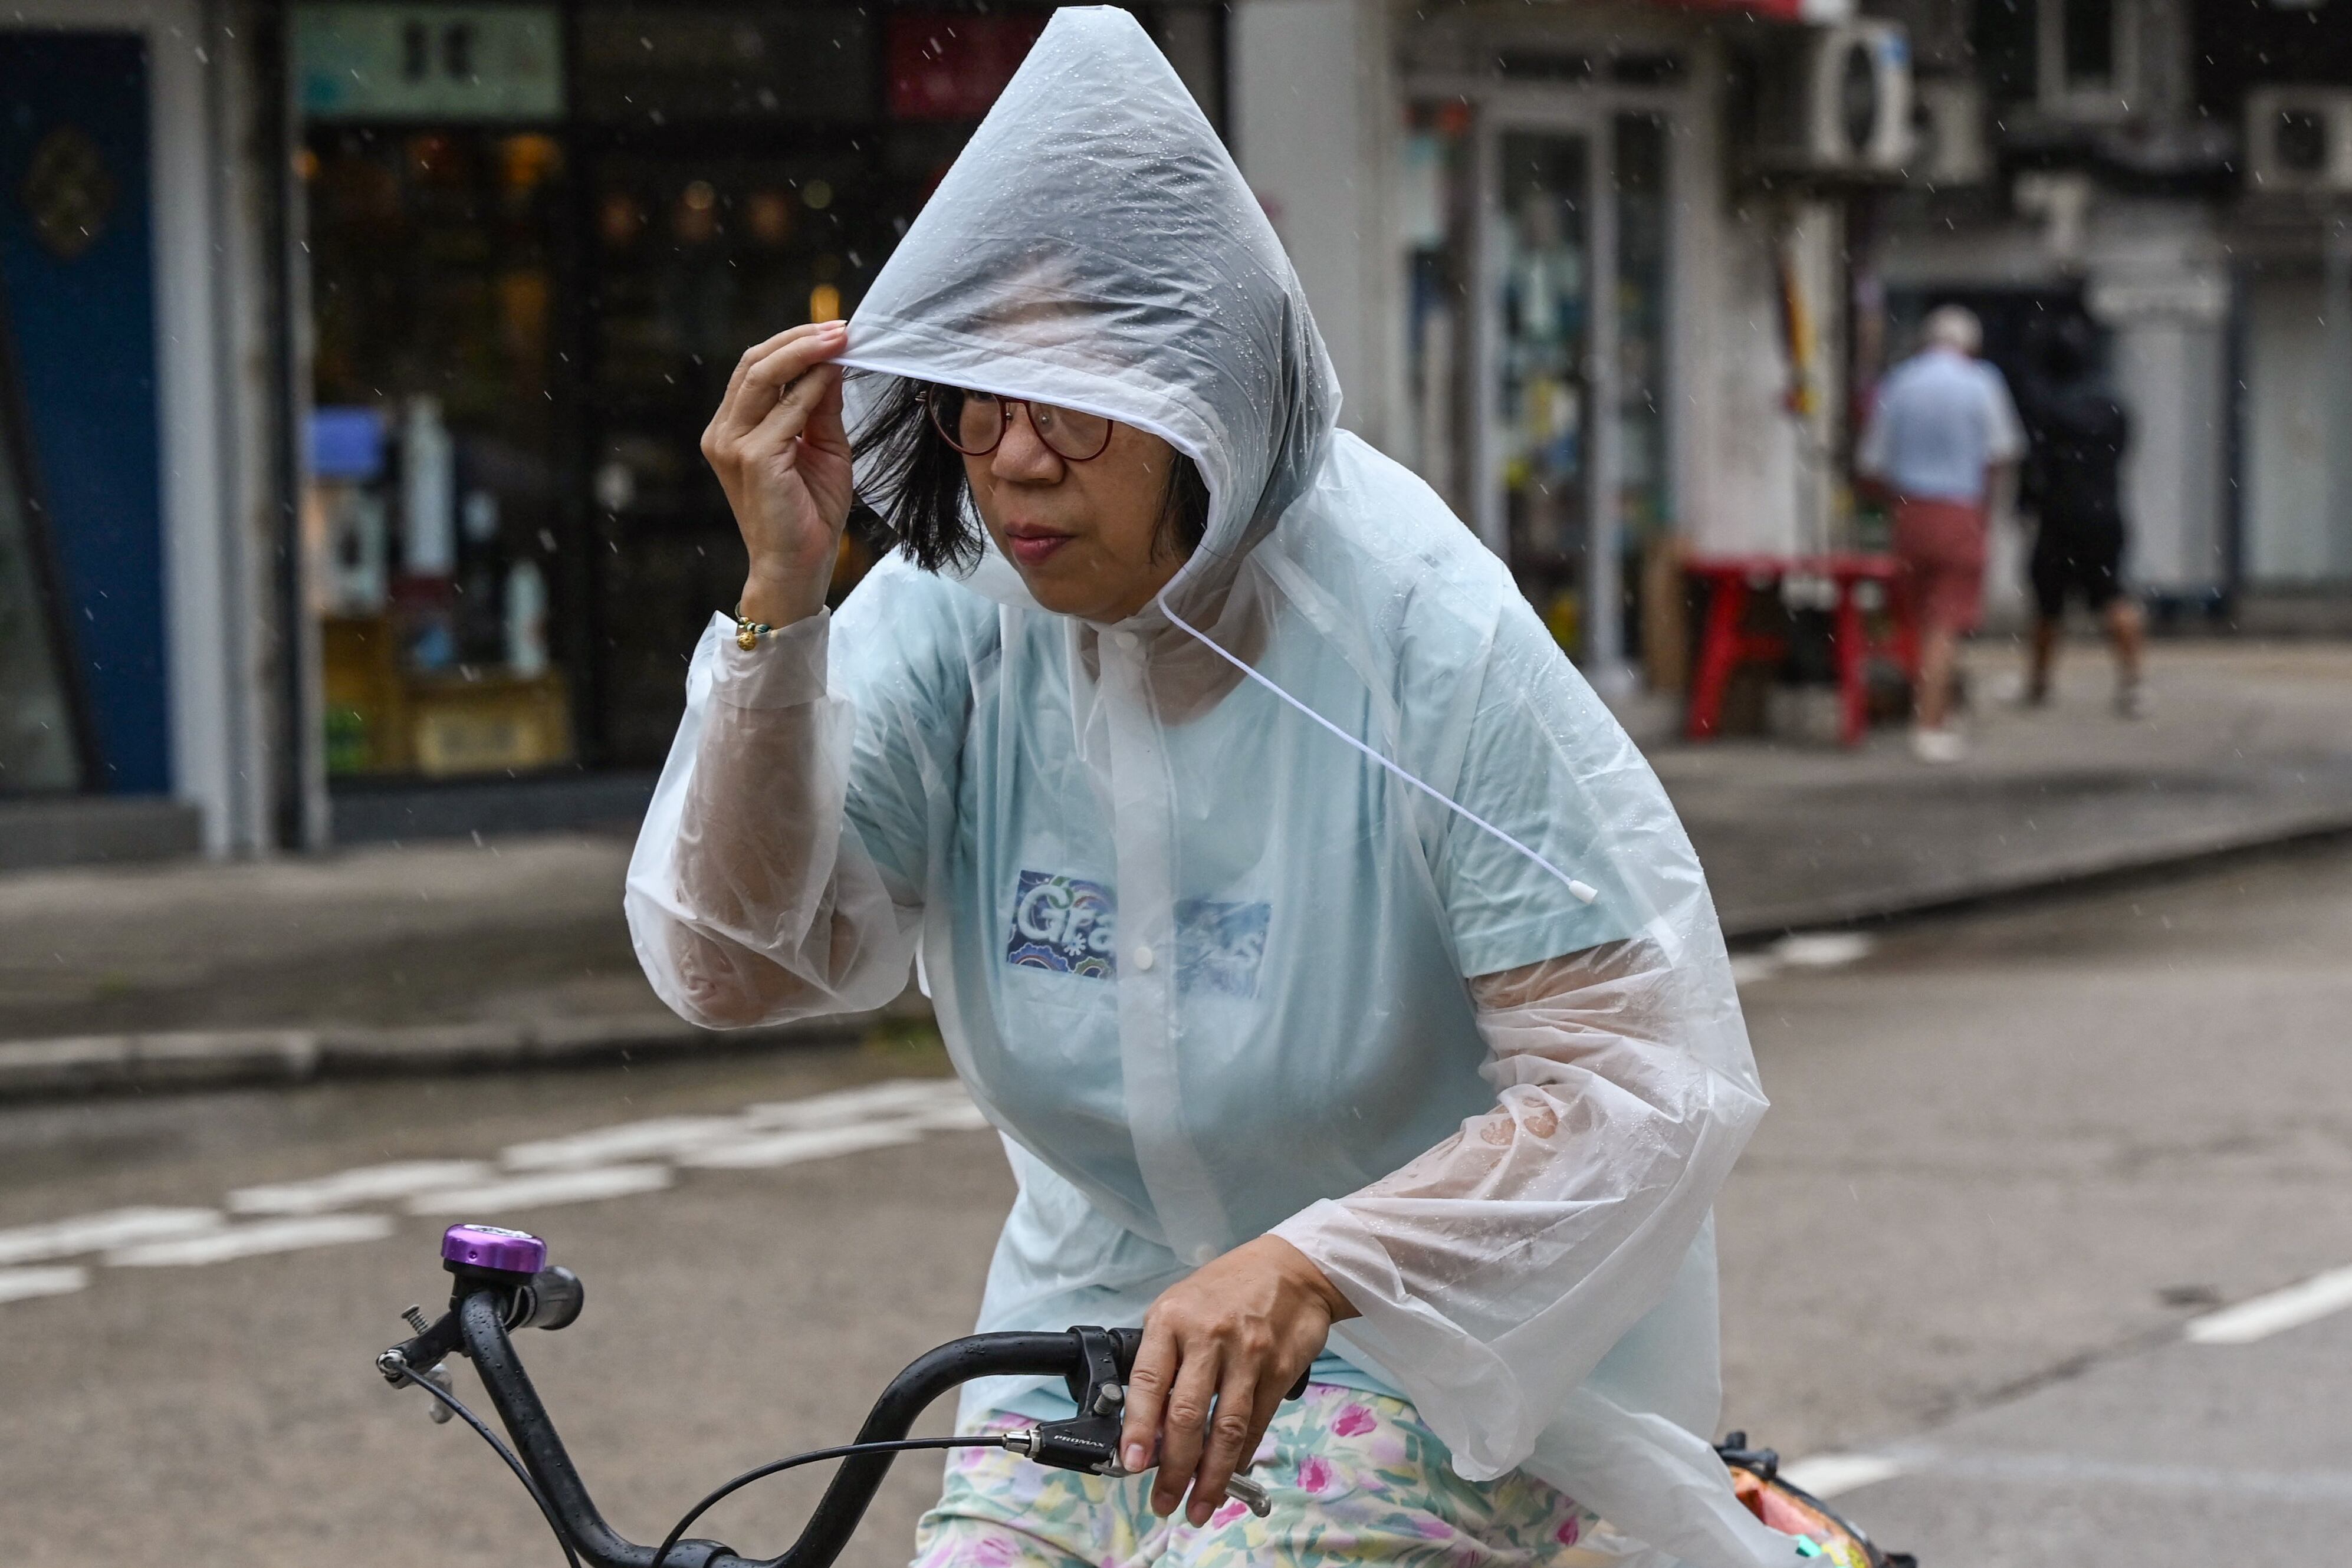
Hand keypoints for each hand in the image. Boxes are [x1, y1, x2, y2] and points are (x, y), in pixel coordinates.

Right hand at [699, 320, 855, 627]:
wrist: (798, 567)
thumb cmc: (809, 513)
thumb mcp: (822, 448)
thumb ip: (821, 407)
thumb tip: (832, 362)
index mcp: (733, 428)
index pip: (756, 369)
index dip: (793, 344)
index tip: (834, 330)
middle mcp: (724, 433)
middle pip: (754, 364)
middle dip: (799, 339)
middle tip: (841, 327)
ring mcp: (733, 445)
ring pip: (763, 377)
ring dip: (805, 352)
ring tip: (840, 338)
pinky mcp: (753, 458)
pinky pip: (786, 411)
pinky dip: (811, 388)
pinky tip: (834, 374)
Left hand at [1118, 1235, 1356, 1525]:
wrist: (1292, 1268)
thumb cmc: (1226, 1290)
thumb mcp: (1180, 1308)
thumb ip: (1163, 1357)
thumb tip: (1146, 1423)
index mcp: (1172, 1320)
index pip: (1148, 1381)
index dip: (1137, 1427)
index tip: (1132, 1463)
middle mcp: (1208, 1336)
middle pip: (1186, 1414)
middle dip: (1173, 1468)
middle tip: (1163, 1501)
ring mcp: (1248, 1354)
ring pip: (1225, 1428)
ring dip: (1210, 1476)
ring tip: (1198, 1507)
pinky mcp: (1280, 1369)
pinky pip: (1257, 1422)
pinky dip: (1241, 1455)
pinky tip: (1230, 1472)